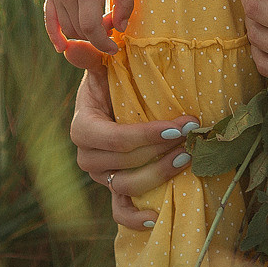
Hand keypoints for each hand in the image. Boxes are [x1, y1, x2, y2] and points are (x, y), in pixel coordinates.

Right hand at [45, 0, 132, 65]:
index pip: (92, 29)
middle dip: (97, 35)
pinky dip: (55, 35)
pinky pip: (49, 19)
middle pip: (80, 30)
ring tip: (99, 19)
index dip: (103, 44)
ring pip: (66, 28)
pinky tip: (62, 47)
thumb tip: (120, 28)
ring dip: (83, 33)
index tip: (115, 49)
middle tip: (112, 21)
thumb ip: (125, 3)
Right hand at [70, 66, 199, 228]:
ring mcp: (100, 177)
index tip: (182, 126)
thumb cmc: (110, 81)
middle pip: (126, 164)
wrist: (111, 103)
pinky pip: (119, 212)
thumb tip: (74, 46)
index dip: (149, 135)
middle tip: (193, 138)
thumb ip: (91, 58)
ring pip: (127, 187)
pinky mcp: (112, 190)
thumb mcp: (101, 68)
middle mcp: (88, 157)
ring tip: (188, 158)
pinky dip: (135, 219)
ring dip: (159, 175)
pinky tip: (156, 217)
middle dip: (162, 153)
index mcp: (83, 128)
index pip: (116, 139)